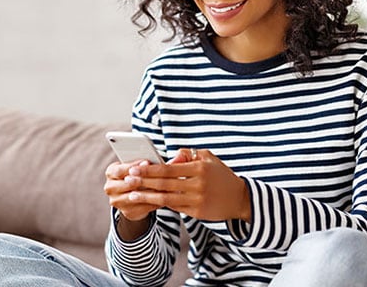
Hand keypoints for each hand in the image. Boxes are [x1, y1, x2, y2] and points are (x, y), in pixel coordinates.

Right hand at [104, 160, 160, 239]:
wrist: (131, 198)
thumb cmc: (135, 176)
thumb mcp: (136, 168)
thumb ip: (143, 163)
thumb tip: (155, 161)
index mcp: (110, 172)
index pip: (120, 169)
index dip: (134, 165)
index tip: (147, 161)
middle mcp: (110, 187)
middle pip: (127, 183)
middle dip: (143, 178)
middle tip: (158, 174)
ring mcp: (117, 201)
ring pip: (136, 196)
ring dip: (151, 191)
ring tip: (164, 185)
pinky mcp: (127, 212)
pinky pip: (143, 207)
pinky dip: (154, 201)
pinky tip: (164, 196)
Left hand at [126, 149, 250, 221]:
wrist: (239, 198)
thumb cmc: (221, 175)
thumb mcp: (209, 159)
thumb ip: (189, 154)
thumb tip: (172, 155)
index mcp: (199, 168)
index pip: (169, 168)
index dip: (150, 169)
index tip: (135, 168)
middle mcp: (197, 184)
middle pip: (164, 183)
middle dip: (144, 181)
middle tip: (127, 179)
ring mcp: (197, 199)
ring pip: (166, 198)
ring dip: (147, 196)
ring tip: (132, 194)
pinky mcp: (197, 212)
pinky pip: (174, 207)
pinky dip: (160, 204)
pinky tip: (148, 201)